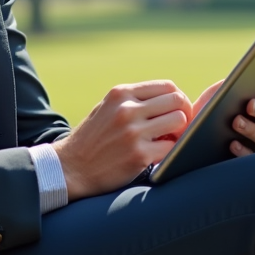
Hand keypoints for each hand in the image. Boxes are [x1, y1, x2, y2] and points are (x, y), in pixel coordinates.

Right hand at [52, 81, 192, 200]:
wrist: (71, 168)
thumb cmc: (92, 139)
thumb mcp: (107, 108)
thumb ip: (133, 100)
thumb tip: (170, 98)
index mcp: (120, 94)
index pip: (166, 86)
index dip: (177, 99)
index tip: (176, 111)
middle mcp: (127, 109)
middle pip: (176, 100)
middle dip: (184, 113)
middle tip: (179, 127)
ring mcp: (133, 132)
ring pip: (179, 120)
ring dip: (180, 132)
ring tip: (170, 140)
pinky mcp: (138, 155)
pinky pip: (171, 147)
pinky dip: (171, 151)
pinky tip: (161, 154)